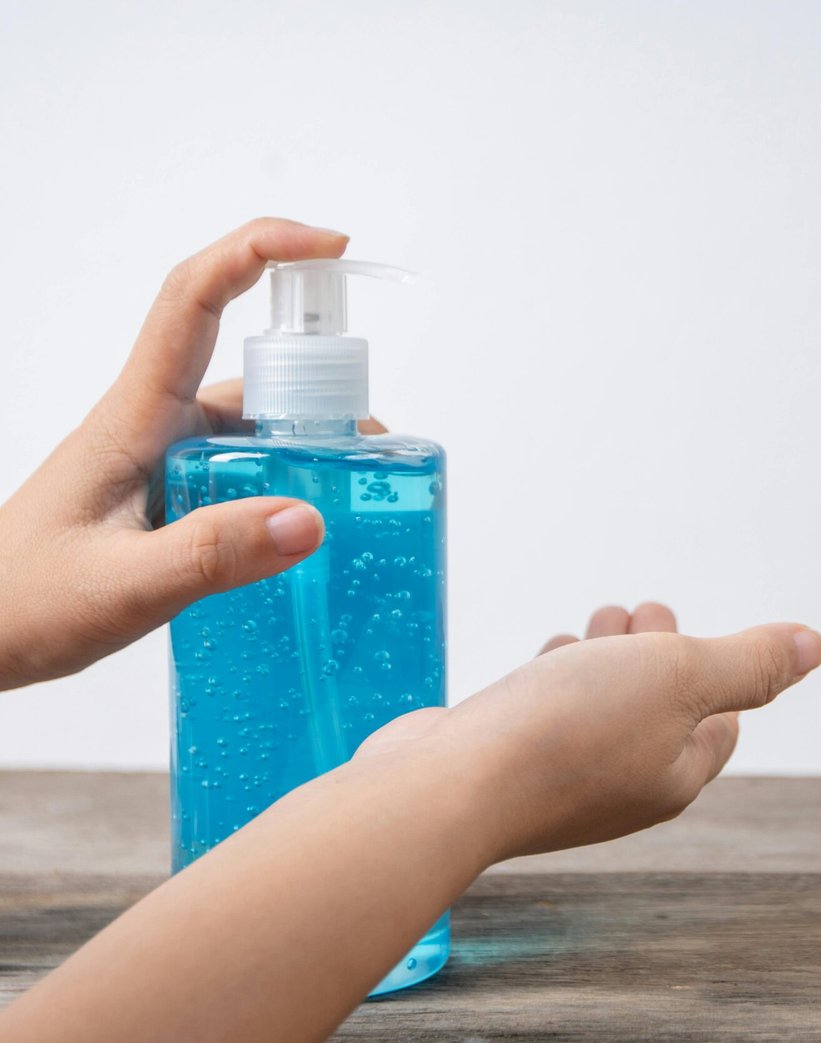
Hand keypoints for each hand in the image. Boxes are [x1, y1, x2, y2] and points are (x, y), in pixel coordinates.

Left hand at [0, 218, 369, 688]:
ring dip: (309, 441)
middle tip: (373, 445)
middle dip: (321, 380)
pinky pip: (246, 466)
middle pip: (251, 364)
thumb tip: (309, 519)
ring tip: (357, 494)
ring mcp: (163, 457)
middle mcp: (154, 422)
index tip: (332, 248)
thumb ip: (212, 555)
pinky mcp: (171, 493)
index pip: (196, 298)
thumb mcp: (124, 586)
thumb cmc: (25, 603)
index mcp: (136, 416)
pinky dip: (287, 482)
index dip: (263, 251)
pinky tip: (308, 530)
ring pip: (255, 422)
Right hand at [357, 603, 820, 861]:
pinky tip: (551, 652)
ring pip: (600, 707)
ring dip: (607, 658)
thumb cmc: (569, 731)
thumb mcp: (680, 675)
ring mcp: (560, 781)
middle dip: (658, 653)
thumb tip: (814, 645)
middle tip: (644, 614)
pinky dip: (557, 675)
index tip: (693, 636)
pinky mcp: (507, 763)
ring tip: (600, 624)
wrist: (446, 789)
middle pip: (658, 712)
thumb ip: (748, 662)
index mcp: (674, 777)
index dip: (719, 673)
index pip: (720, 726)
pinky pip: (547, 714)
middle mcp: (620, 789)